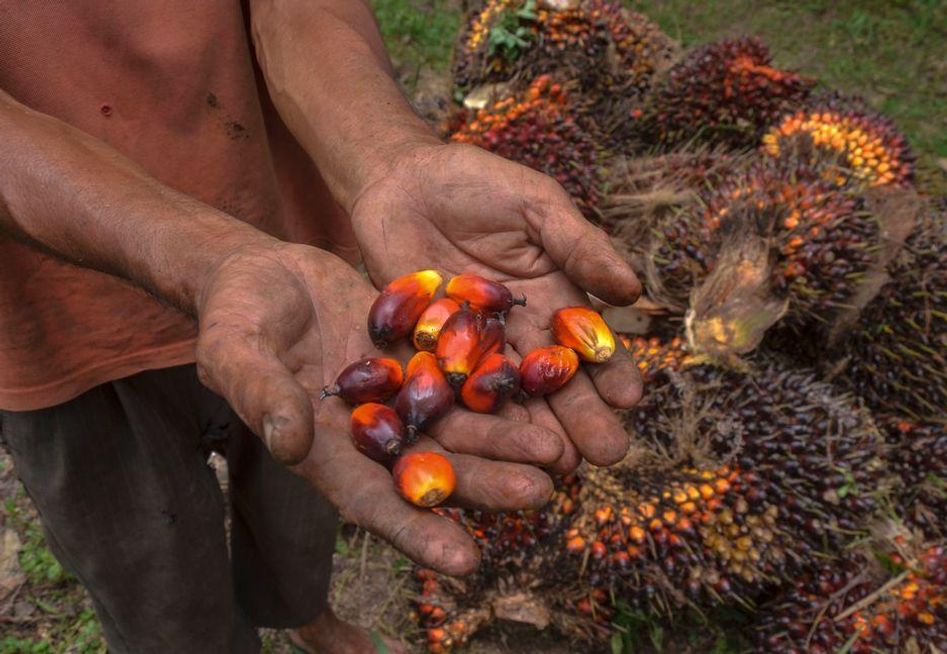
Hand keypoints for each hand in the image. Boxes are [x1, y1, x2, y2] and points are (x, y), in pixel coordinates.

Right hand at [194, 242, 563, 574]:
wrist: (262, 273)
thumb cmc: (233, 319)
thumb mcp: (234, 352)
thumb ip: (262, 395)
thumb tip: (292, 443)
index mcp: (326, 452)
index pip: (373, 504)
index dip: (418, 533)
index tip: (466, 562)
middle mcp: (373, 434)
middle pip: (435, 469)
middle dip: (486, 485)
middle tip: (539, 493)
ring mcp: (400, 394)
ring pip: (461, 426)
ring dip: (507, 441)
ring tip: (557, 451)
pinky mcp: (420, 354)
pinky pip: (465, 371)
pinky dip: (501, 383)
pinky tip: (543, 389)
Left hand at [350, 143, 644, 471]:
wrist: (400, 179)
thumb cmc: (477, 183)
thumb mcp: (536, 205)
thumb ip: (578, 244)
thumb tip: (633, 290)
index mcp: (553, 297)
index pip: (588, 342)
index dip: (610, 369)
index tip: (630, 397)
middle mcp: (518, 332)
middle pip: (553, 381)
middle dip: (581, 417)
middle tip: (607, 455)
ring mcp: (471, 348)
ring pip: (507, 397)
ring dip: (532, 431)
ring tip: (558, 465)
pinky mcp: (425, 353)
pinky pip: (447, 389)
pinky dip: (466, 418)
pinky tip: (485, 447)